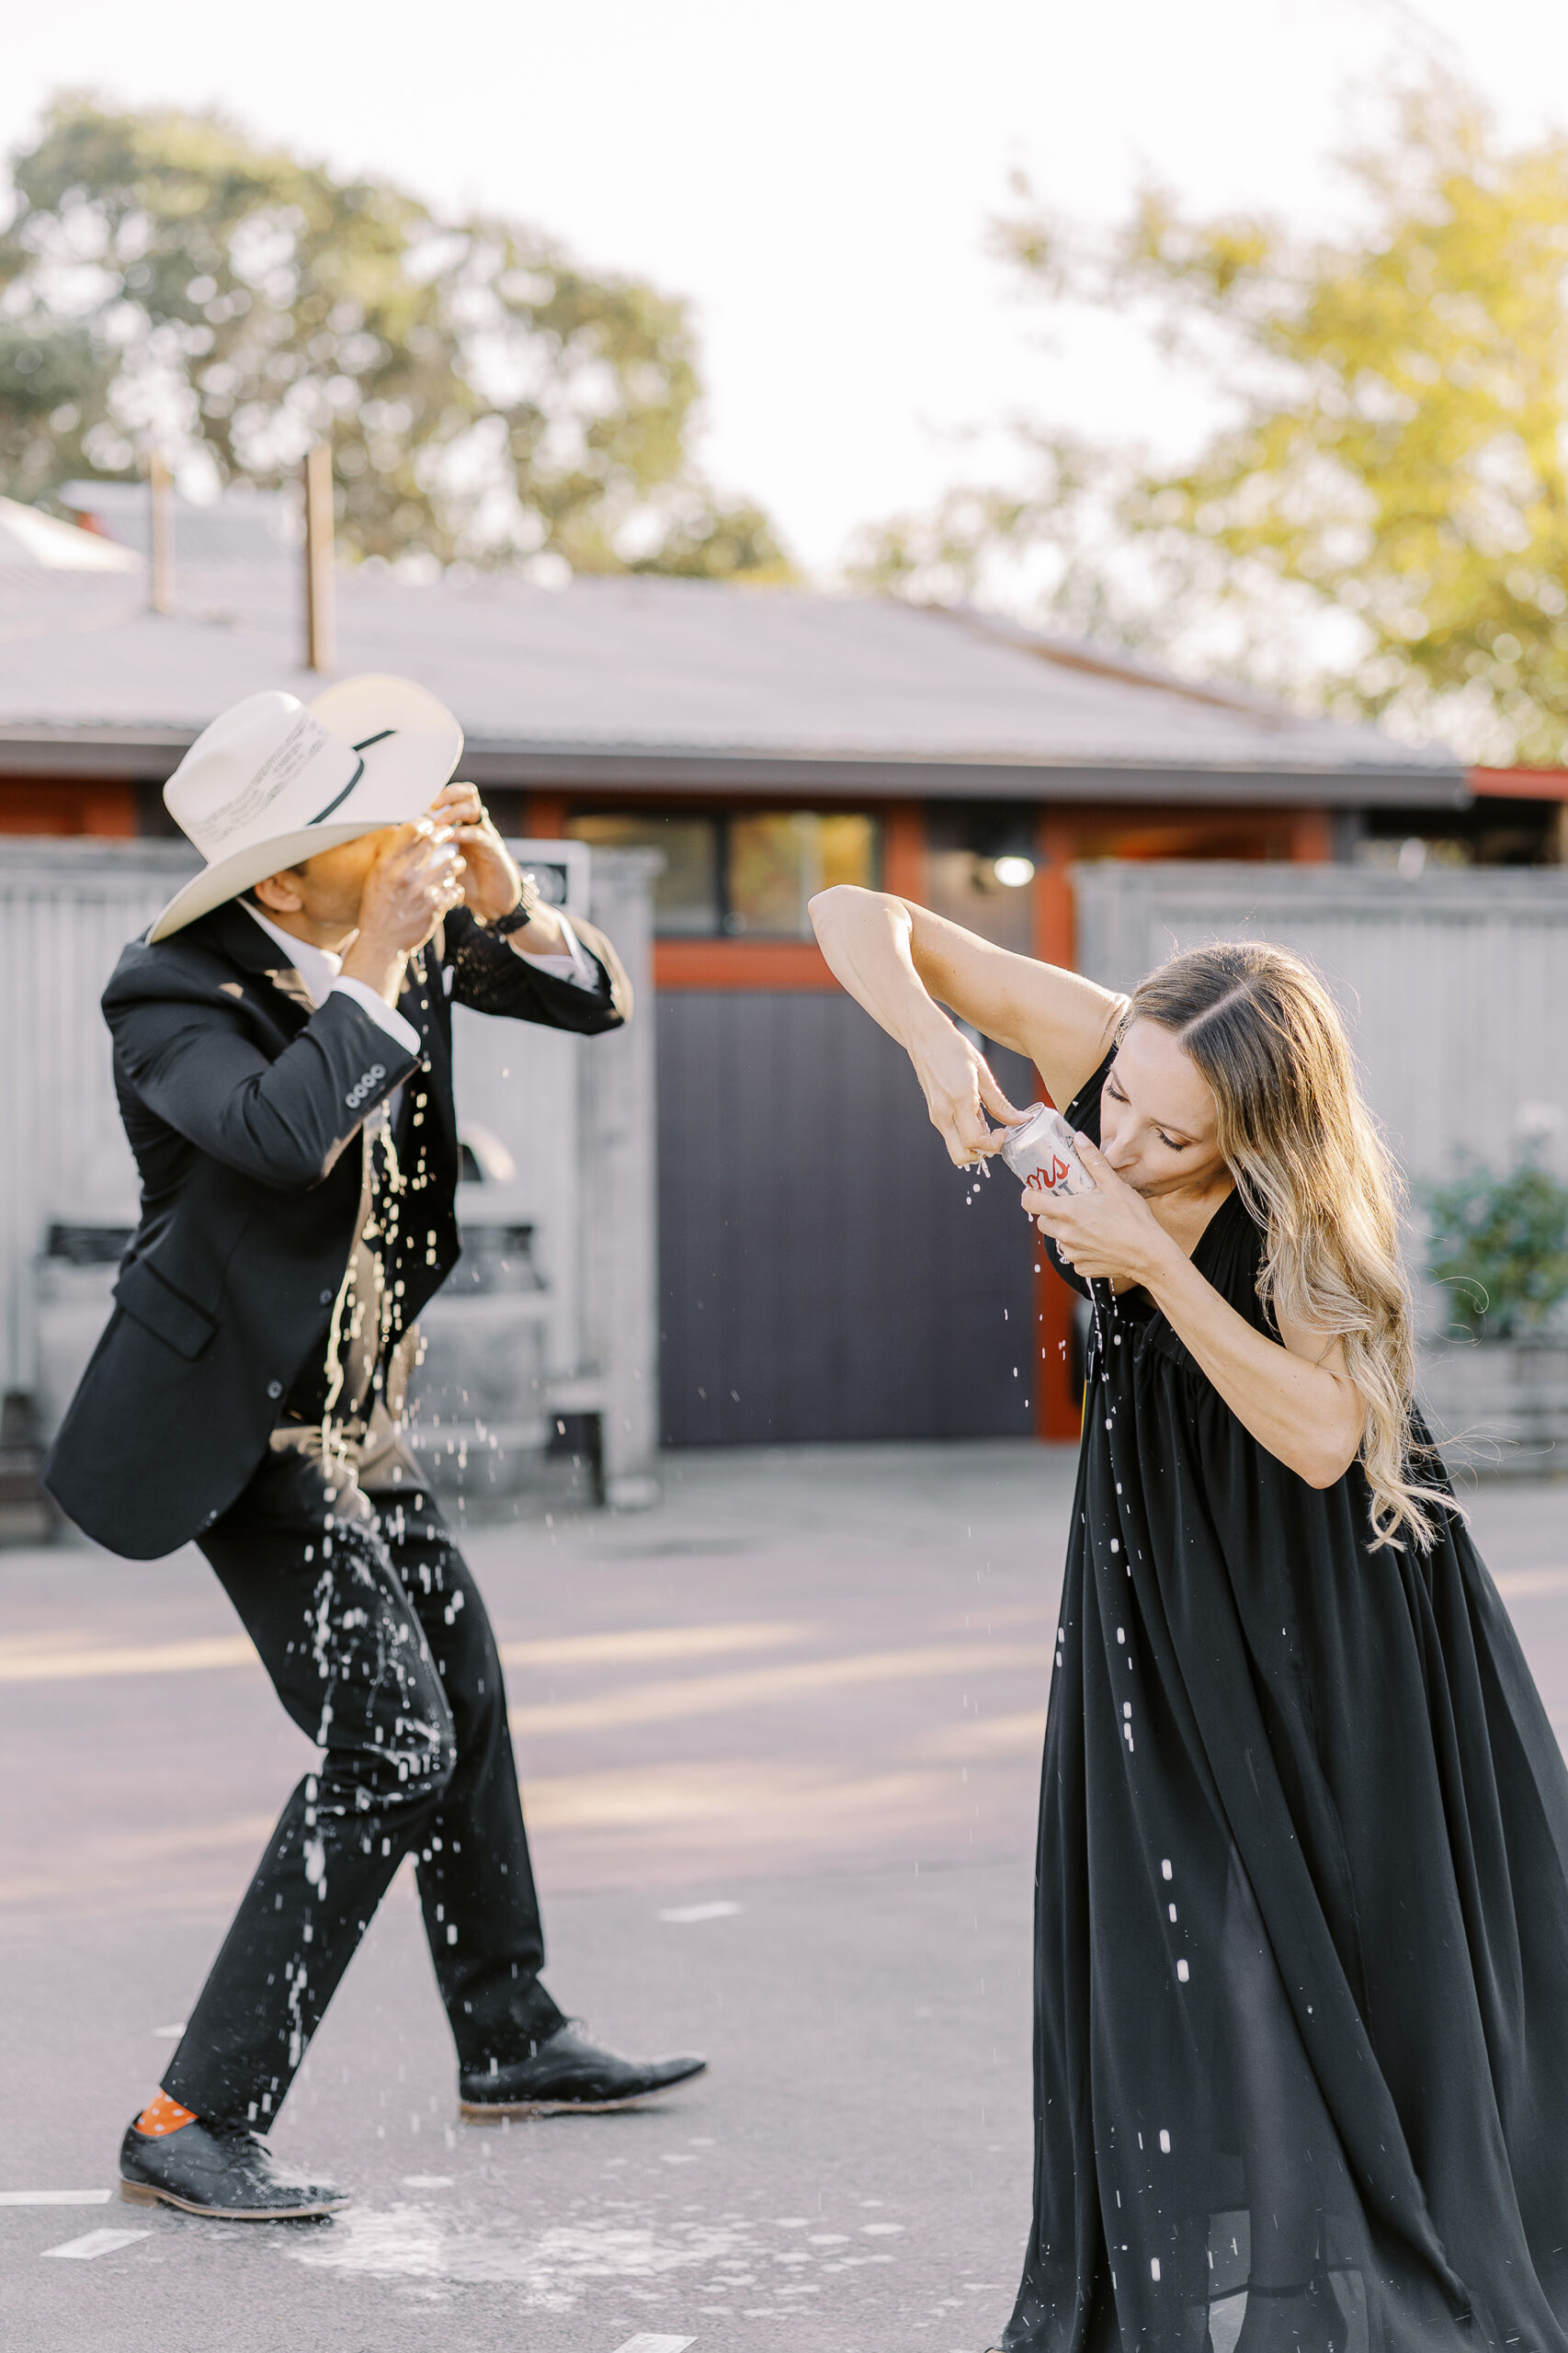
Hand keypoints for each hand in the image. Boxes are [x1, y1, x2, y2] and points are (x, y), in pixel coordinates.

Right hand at [342, 821, 466, 1001]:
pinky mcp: (436, 906)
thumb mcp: (375, 879)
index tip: (431, 824)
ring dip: (455, 863)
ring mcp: (422, 890)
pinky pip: (455, 888)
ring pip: (451, 864)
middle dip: (445, 833)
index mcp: (387, 865)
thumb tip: (404, 833)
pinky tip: (451, 889)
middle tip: (450, 833)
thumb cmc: (377, 908)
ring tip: (455, 864)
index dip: (425, 823)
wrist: (382, 943)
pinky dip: (455, 888)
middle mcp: (405, 874)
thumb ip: (390, 857)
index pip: (411, 830)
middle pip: (434, 841)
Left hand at [427, 782, 523, 925]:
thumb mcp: (443, 862)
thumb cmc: (467, 881)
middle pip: (468, 793)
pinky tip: (450, 837)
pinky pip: (479, 834)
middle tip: (431, 806)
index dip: (438, 794)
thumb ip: (426, 850)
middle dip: (448, 795)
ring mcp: (486, 835)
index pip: (455, 795)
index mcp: (464, 824)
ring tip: (437, 824)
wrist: (493, 902)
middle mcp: (477, 825)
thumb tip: (397, 843)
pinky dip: (462, 833)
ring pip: (473, 807)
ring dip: (452, 812)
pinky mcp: (493, 850)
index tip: (420, 804)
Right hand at [907, 1009, 1029, 1167]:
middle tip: (996, 1136)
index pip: (975, 1141)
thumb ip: (1001, 1104)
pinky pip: (952, 1134)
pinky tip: (975, 1114)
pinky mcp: (935, 1114)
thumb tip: (1021, 1121)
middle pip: (960, 1157)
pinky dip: (966, 1133)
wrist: (924, 1037)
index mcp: (959, 1100)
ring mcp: (936, 1116)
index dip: (994, 1144)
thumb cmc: (954, 1049)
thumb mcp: (983, 1074)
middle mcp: (944, 1114)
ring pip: (956, 1147)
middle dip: (981, 1154)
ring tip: (986, 1119)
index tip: (1004, 1131)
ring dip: (975, 1143)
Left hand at [1023, 1134, 1172, 1288]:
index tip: (1039, 1189)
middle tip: (1070, 1204)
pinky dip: (1080, 1247)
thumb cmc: (1134, 1219)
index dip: (1031, 1193)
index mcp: (1068, 1212)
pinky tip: (1098, 1240)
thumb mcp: (1114, 1185)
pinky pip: (1073, 1254)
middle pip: (1042, 1221)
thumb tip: (1078, 1138)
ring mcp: (1072, 1253)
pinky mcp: (1081, 1267)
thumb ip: (1093, 1161)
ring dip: (1066, 1230)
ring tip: (1089, 1222)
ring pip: (1057, 1239)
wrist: (1150, 1256)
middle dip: (1051, 1212)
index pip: (1030, 1202)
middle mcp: (1065, 1234)